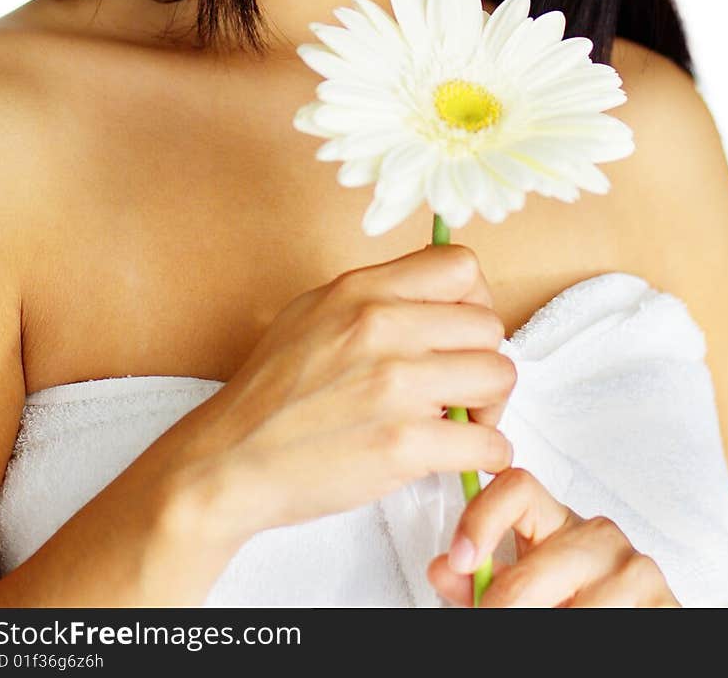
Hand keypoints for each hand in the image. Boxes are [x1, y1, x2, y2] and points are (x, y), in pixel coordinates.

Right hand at [171, 244, 515, 545]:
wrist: (229, 461)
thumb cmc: (271, 393)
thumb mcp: (314, 311)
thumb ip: (375, 295)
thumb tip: (433, 292)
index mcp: (362, 290)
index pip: (461, 266)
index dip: (474, 300)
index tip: (462, 330)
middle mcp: (382, 327)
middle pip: (489, 324)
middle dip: (484, 357)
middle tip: (466, 387)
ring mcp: (395, 386)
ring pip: (499, 376)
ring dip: (492, 406)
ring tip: (465, 422)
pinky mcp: (402, 445)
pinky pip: (487, 444)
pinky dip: (489, 457)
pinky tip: (466, 458)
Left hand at [428, 467, 681, 606]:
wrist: (638, 627)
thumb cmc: (578, 605)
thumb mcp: (527, 588)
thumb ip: (484, 580)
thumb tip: (443, 569)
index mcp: (558, 521)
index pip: (514, 487)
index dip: (481, 519)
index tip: (458, 558)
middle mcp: (598, 535)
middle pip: (528, 574)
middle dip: (501, 612)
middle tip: (490, 622)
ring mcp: (633, 567)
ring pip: (568, 613)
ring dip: (546, 628)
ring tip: (548, 628)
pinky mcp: (662, 600)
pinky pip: (608, 623)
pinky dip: (582, 638)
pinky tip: (579, 627)